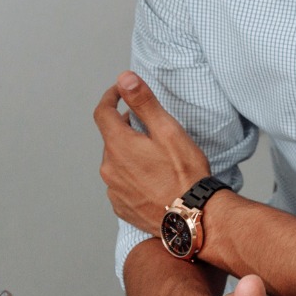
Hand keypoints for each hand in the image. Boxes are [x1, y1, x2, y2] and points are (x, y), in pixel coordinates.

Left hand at [96, 74, 212, 231]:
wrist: (193, 218)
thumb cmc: (185, 174)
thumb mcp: (167, 130)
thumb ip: (143, 102)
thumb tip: (124, 78)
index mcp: (118, 145)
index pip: (103, 112)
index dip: (111, 97)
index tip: (120, 92)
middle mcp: (109, 168)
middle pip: (111, 138)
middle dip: (126, 129)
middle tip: (150, 128)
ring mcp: (114, 190)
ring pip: (117, 162)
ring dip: (130, 154)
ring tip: (156, 157)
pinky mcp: (121, 207)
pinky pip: (121, 184)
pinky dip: (132, 176)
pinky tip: (153, 179)